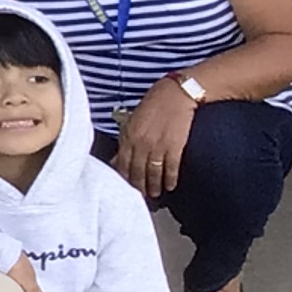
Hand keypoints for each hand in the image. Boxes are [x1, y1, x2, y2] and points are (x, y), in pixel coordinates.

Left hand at [112, 80, 197, 200]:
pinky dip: (171, 179)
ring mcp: (158, 146)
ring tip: (156, 195)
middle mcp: (140, 144)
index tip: (127, 188)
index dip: (125, 178)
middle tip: (142, 196)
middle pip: (137, 172)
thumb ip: (125, 141)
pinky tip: (171, 186)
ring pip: (153, 173)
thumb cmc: (152, 106)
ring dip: (154, 186)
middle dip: (139, 186)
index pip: (123, 165)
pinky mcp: (175, 146)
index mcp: (128, 137)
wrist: (175, 94)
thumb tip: (116, 160)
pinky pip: (171, 168)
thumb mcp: (132, 122)